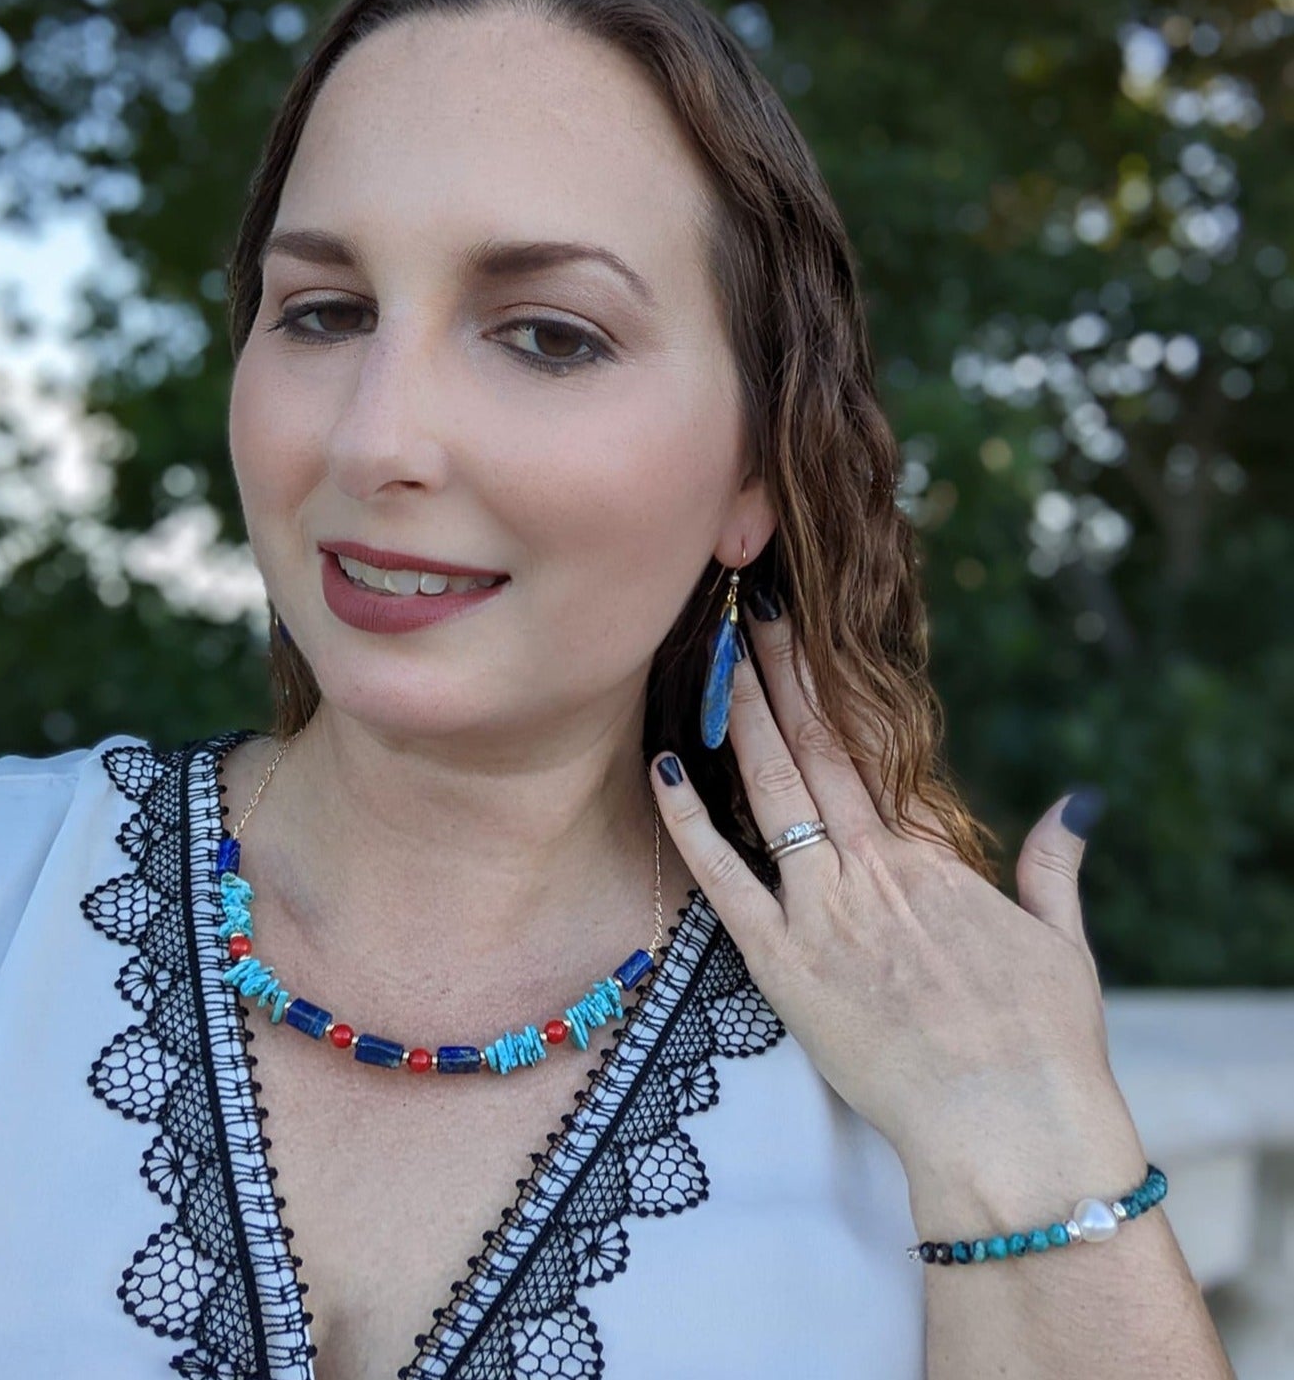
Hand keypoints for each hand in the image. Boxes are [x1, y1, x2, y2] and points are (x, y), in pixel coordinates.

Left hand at [649, 605, 1130, 1188]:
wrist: (1008, 1130)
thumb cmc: (1044, 1043)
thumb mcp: (1061, 943)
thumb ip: (1054, 865)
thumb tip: (1077, 804)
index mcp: (931, 856)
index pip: (872, 747)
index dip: (833, 687)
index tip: (808, 636)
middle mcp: (870, 867)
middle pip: (817, 749)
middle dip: (783, 674)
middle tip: (752, 611)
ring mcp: (821, 912)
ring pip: (771, 792)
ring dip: (743, 720)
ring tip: (719, 657)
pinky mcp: (781, 965)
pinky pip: (723, 881)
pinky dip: (690, 823)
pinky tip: (664, 769)